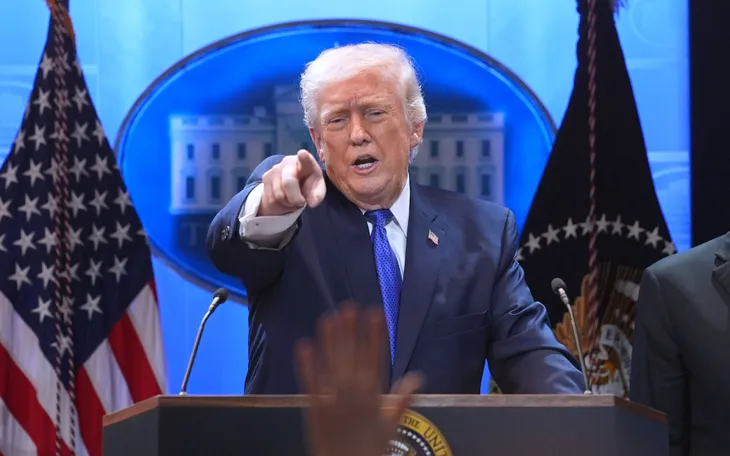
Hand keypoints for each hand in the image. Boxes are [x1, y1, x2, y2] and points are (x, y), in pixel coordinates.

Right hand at [258, 150, 325, 215]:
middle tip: (301, 203)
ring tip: (293, 200)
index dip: (304, 157)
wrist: (292, 185)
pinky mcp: (265, 177)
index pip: (305, 158)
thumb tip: (312, 203)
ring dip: (288, 203)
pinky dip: (280, 204)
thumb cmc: (309, 185)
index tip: (302, 154)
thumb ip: (317, 196)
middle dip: (295, 198)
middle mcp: (288, 162)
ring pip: (279, 195)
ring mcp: (275, 168)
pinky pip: (271, 199)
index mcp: (306, 162)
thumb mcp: (317, 191)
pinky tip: (285, 199)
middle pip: (288, 182)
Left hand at [295, 303, 421, 455]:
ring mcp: (333, 400)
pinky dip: (307, 364)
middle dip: (351, 331)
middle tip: (349, 306)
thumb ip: (402, 398)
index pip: (376, 357)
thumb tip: (419, 378)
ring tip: (328, 317)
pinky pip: (310, 382)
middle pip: (352, 356)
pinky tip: (304, 344)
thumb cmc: (371, 449)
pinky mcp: (314, 408)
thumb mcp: (392, 424)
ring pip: (331, 364)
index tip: (376, 312)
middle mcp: (354, 394)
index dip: (375, 334)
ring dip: (330, 340)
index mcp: (374, 396)